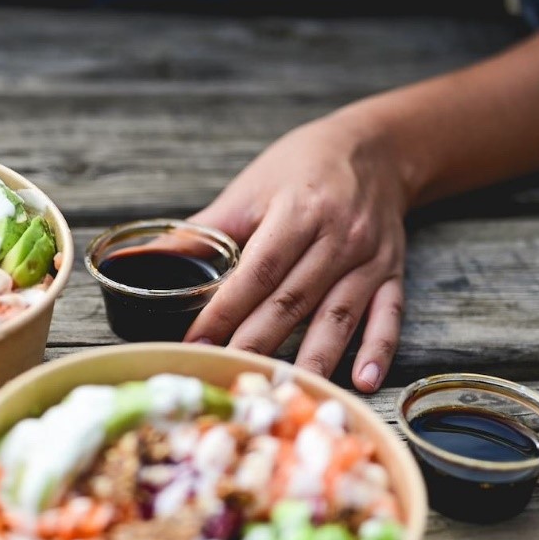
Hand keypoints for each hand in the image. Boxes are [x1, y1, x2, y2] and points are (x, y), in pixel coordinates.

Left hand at [184, 109, 411, 390]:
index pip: (257, 271)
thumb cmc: (303, 167)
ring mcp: (369, 258)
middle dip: (259, 343)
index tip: (197, 343)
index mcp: (298, 212)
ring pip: (338, 316)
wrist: (374, 148)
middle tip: (232, 378)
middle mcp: (338, 237)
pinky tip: (363, 382)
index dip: (225, 310)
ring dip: (314, 358)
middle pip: (293, 300)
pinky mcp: (392, 273)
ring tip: (290, 391)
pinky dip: (378, 350)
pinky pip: (388, 316)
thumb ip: (204, 231)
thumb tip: (146, 259)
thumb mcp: (252, 189)